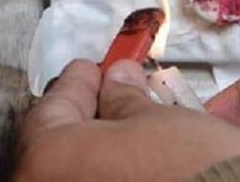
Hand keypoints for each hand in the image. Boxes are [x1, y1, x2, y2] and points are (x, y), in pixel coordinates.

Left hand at [16, 59, 239, 181]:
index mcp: (48, 159)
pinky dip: (109, 173)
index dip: (76, 84)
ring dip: (99, 146)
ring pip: (77, 172)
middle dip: (88, 114)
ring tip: (130, 127)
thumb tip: (117, 82)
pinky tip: (134, 162)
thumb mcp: (157, 118)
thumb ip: (125, 98)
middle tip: (111, 91)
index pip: (50, 110)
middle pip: (59, 146)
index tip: (90, 69)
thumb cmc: (191, 168)